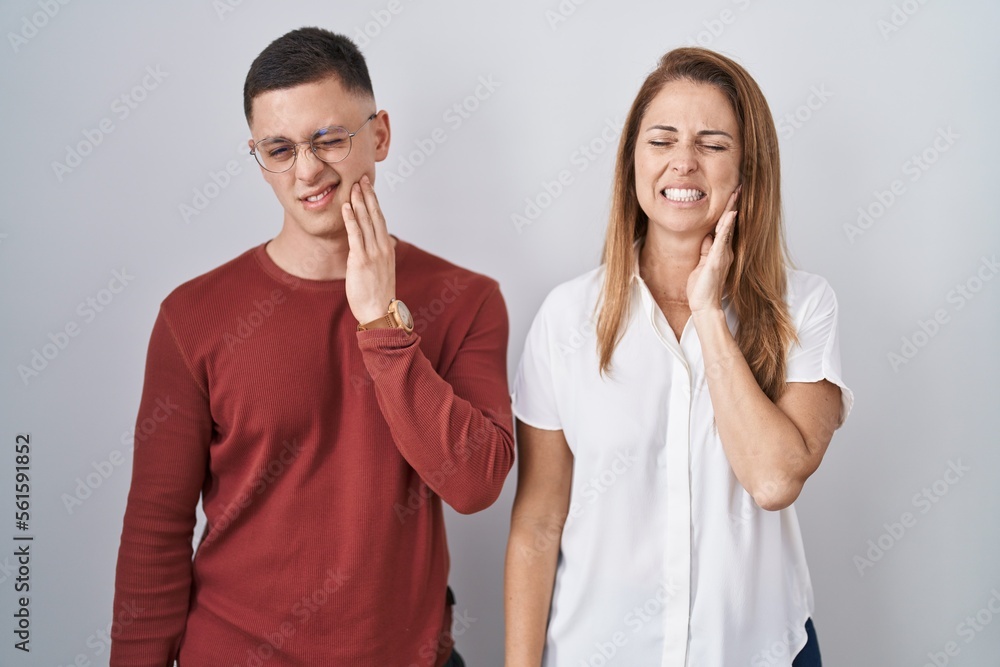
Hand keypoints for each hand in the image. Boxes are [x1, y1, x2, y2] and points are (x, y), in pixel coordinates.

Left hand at [342, 174, 395, 323]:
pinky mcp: (360, 260)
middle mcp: (382, 247)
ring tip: (354, 186)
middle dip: (368, 195)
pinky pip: (355, 235)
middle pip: (375, 215)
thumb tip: (367, 247)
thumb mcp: (380, 270)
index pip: (380, 219)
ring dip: (359, 202)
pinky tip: (346, 206)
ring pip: (366, 221)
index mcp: (387, 248)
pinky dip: (351, 219)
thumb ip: (375, 255)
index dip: (374, 202)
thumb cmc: (377, 294)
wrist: (379, 311)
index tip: (369, 187)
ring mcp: (373, 253)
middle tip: (362, 178)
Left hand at [687, 186, 739, 312]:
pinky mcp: (717, 260)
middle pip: (729, 223)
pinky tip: (730, 214)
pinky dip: (726, 226)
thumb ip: (706, 249)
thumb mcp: (702, 263)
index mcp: (721, 251)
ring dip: (731, 209)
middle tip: (738, 186)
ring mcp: (723, 254)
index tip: (732, 194)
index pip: (724, 226)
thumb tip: (707, 236)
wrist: (704, 305)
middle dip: (733, 204)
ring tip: (736, 193)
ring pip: (728, 227)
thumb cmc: (701, 287)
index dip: (728, 210)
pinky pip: (722, 239)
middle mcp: (725, 250)